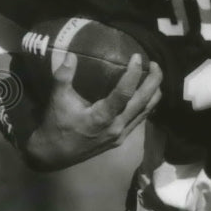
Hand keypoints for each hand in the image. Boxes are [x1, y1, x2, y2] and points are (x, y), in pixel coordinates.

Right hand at [23, 53, 161, 170]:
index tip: (137, 57)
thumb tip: (71, 55)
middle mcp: (116, 127)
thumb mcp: (57, 100)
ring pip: (146, 111)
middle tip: (155, 63)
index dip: (133, 74)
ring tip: (154, 75)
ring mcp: (121, 135)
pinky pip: (140, 119)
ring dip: (154, 93)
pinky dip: (147, 105)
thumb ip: (63, 76)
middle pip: (144, 102)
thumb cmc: (56, 126)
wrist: (54, 155)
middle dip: (154, 82)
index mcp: (102, 117)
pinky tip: (145, 94)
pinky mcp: (121, 139)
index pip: (124, 93)